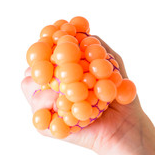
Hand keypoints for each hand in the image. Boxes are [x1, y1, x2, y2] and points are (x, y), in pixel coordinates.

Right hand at [21, 37, 146, 154]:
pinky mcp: (49, 126)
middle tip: (60, 68)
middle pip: (30, 70)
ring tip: (73, 92)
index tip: (54, 41)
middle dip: (42, 65)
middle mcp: (51, 87)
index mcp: (62, 71)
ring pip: (29, 88)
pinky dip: (52, 110)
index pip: (43, 54)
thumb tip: (75, 28)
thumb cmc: (117, 92)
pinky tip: (70, 109)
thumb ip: (94, 43)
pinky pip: (39, 116)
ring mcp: (48, 106)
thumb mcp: (112, 62)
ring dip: (49, 87)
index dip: (45, 46)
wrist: (125, 125)